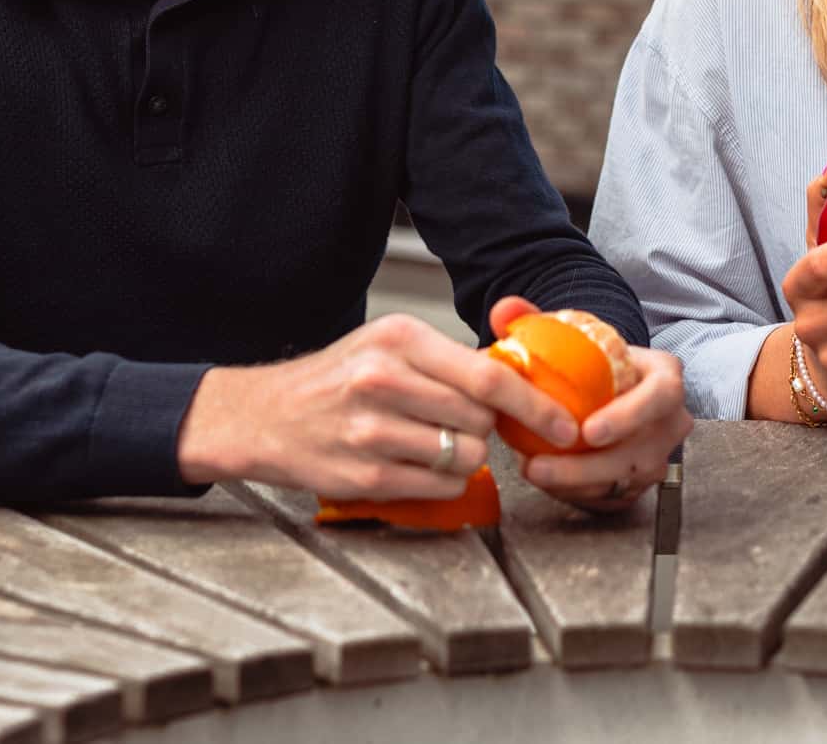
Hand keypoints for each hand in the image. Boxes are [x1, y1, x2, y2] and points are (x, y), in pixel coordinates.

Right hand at [175, 313, 579, 497]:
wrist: (264, 416)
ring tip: (433, 444)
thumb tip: (519, 376)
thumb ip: (449, 359)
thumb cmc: (335, 379)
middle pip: (481, 420)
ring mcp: (372, 432)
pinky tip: (418, 466)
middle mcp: (384, 381)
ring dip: (465, 458)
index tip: (562, 423)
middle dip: (487, 430)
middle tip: (465, 426)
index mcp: (399, 339)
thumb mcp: (389, 344)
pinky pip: (439, 487)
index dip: (535, 404)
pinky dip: (444, 482)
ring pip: (466, 457)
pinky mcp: (364, 476)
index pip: (488, 376)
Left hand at [490, 297, 693, 512]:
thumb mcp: (570, 335)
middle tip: (540, 468)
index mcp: (664, 377)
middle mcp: (671, 420)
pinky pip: (612, 496)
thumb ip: (535, 320)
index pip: (661, 396)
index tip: (589, 430)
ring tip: (533, 474)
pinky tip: (548, 484)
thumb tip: (503, 309)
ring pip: (624, 481)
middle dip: (588, 467)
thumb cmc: (592, 361)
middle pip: (640, 453)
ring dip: (576, 485)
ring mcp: (660, 455)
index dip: (629, 416)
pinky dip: (579, 494)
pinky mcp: (642, 481)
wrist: (607, 387)